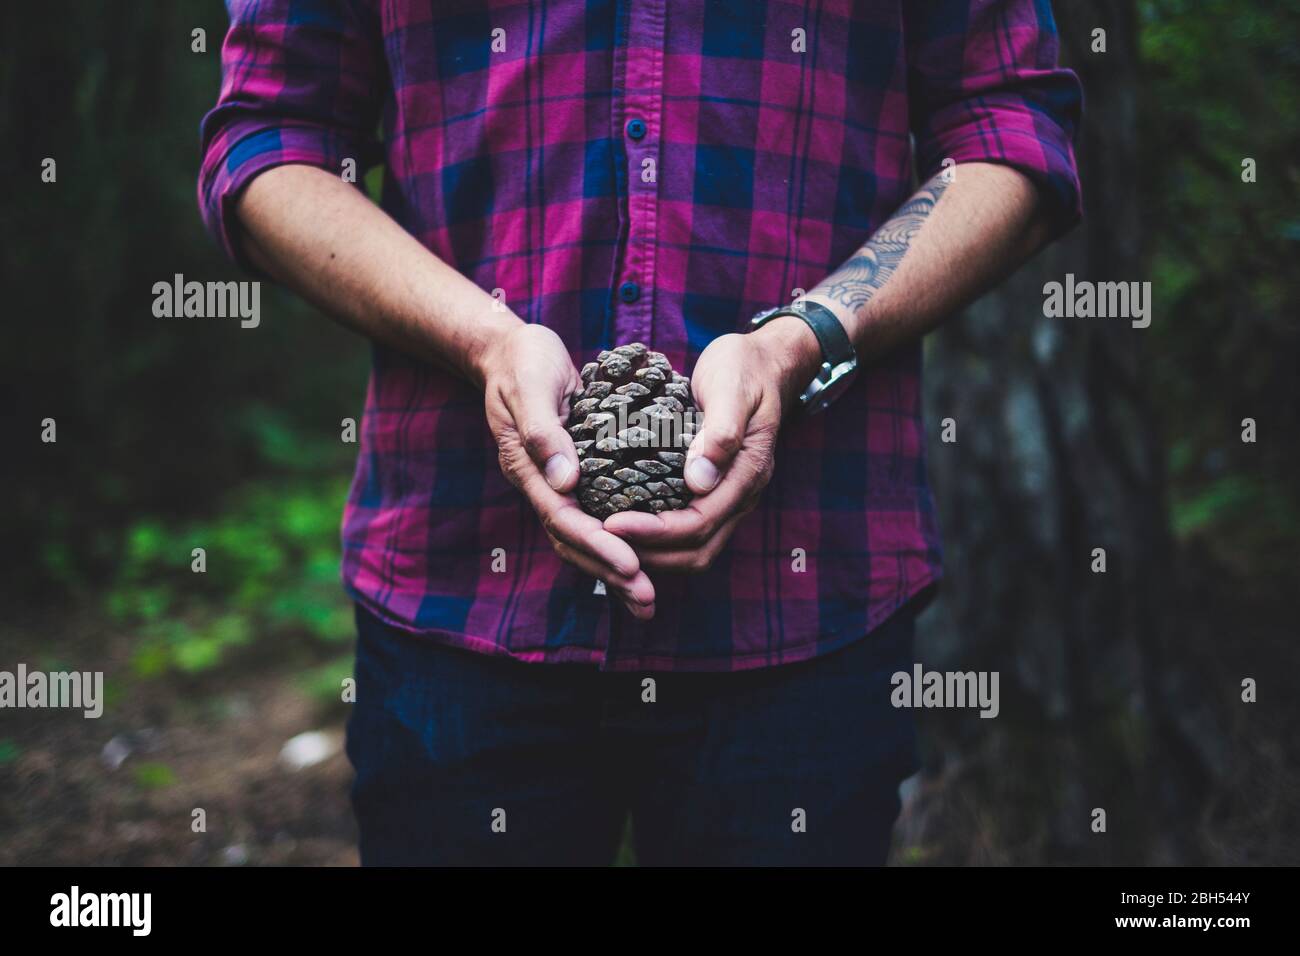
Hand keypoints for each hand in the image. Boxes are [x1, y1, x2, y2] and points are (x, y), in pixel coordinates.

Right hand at [479, 323, 655, 617]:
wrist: (512, 353)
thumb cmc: (523, 363)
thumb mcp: (530, 387)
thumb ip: (544, 432)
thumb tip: (566, 480)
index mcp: (528, 468)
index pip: (563, 518)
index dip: (597, 543)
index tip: (630, 563)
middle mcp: (543, 485)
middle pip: (574, 543)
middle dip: (610, 571)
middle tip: (646, 599)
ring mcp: (558, 485)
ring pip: (584, 540)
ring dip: (615, 570)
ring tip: (647, 600)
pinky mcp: (576, 479)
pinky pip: (596, 520)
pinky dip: (618, 545)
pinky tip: (645, 563)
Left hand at [602, 320, 821, 570]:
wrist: (764, 361)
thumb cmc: (743, 369)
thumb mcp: (731, 389)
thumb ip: (720, 434)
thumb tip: (699, 481)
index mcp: (747, 473)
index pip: (700, 523)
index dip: (655, 531)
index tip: (612, 523)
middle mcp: (741, 493)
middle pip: (698, 550)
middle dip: (652, 553)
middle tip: (604, 541)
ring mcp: (730, 495)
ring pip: (695, 546)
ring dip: (655, 552)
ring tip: (611, 540)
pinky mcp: (716, 489)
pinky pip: (690, 527)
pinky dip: (660, 535)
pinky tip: (628, 522)